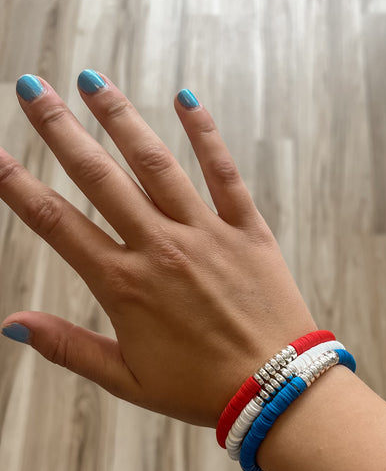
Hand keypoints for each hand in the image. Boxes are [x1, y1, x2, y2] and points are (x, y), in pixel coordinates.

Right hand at [0, 71, 316, 426]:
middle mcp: (160, 248)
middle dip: (60, 129)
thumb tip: (12, 326)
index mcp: (124, 285)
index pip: (56, 224)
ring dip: (120, 119)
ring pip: (155, 164)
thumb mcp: (127, 378)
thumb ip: (69, 347)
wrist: (275, 389)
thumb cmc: (201, 389)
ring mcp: (205, 234)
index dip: (18, 186)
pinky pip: (223, 173)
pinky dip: (205, 134)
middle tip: (32, 88)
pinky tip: (185, 99)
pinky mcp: (246, 230)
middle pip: (99, 178)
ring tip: (91, 81)